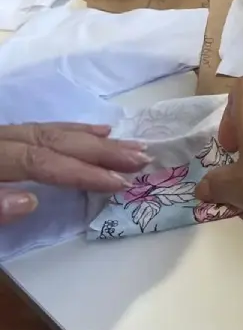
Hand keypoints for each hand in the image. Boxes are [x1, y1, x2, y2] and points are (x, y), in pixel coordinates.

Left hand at [0, 124, 148, 224]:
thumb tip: (30, 202)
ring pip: (53, 132)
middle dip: (101, 150)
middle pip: (54, 140)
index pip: (41, 161)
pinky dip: (74, 130)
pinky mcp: (7, 139)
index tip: (120, 182)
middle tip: (142, 159)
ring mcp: (5, 137)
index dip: (81, 171)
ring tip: (133, 146)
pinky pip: (43, 127)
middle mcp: (3, 140)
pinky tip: (100, 131)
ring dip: (95, 140)